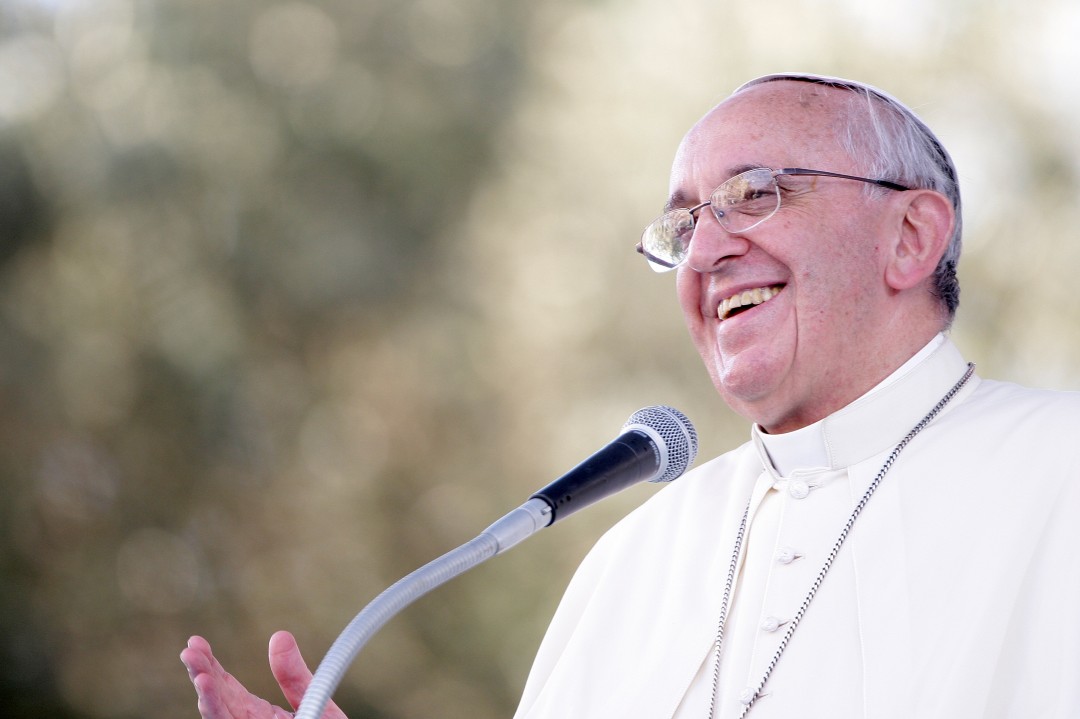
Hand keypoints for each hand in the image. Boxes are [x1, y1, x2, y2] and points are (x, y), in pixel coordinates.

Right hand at [181, 631, 347, 718]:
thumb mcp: (312, 698)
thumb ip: (293, 674)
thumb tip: (280, 635)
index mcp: (255, 713)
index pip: (225, 687)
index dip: (209, 665)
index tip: (195, 642)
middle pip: (217, 701)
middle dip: (201, 676)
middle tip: (189, 651)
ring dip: (209, 701)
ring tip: (201, 678)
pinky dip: (221, 717)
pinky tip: (213, 705)